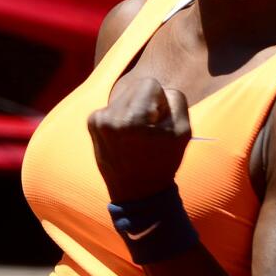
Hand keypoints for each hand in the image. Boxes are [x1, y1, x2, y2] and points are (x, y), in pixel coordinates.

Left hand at [87, 75, 191, 202]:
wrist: (137, 192)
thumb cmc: (163, 161)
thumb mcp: (183, 130)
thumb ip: (175, 99)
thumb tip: (159, 89)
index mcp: (133, 117)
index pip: (150, 83)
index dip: (160, 101)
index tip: (158, 122)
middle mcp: (110, 116)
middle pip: (135, 86)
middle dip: (146, 103)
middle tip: (148, 130)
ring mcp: (97, 120)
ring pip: (124, 96)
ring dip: (133, 110)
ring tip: (136, 136)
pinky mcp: (91, 124)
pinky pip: (113, 107)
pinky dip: (121, 118)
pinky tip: (124, 138)